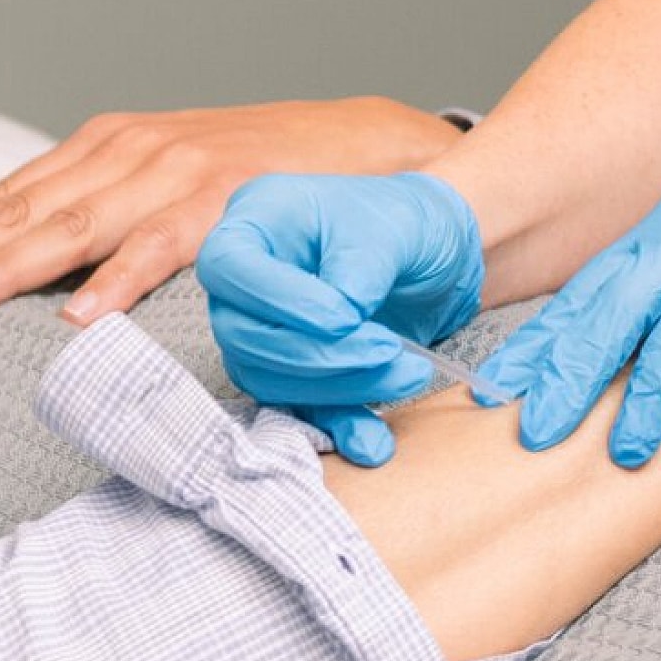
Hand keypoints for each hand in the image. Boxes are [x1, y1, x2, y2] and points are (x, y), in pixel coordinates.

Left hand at [0, 98, 463, 322]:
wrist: (365, 145)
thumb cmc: (261, 176)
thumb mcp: (170, 183)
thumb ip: (109, 213)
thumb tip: (39, 272)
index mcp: (110, 146)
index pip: (7, 197)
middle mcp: (133, 149)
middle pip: (22, 210)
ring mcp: (181, 169)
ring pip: (77, 224)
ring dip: (8, 267)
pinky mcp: (231, 199)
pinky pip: (165, 245)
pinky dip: (121, 279)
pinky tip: (80, 316)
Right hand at [197, 171, 483, 464]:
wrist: (433, 252)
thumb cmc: (405, 220)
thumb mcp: (395, 227)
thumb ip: (363, 266)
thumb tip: (346, 318)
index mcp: (258, 219)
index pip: (228, 265)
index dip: (278, 299)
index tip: (346, 317)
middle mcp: (245, 278)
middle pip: (242, 333)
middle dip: (318, 354)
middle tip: (389, 350)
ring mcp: (261, 327)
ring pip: (267, 377)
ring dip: (339, 388)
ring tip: (411, 372)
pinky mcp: (291, 370)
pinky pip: (297, 408)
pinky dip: (337, 426)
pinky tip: (374, 441)